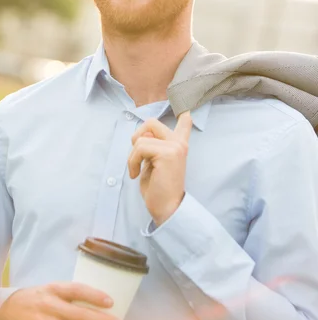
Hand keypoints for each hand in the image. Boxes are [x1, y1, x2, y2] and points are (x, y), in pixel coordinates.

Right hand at [0, 282, 121, 319]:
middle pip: (77, 314)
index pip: (76, 290)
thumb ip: (68, 294)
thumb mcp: (49, 289)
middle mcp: (48, 306)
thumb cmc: (35, 299)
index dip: (94, 295)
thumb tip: (97, 302)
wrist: (4, 312)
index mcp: (52, 289)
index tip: (110, 301)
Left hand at [128, 112, 191, 226]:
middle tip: (137, 154)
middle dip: (137, 135)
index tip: (187, 110)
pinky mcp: (167, 153)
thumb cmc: (158, 189)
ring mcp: (175, 147)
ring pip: (141, 138)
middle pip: (151, 122)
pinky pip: (139, 148)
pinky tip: (136, 174)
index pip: (185, 123)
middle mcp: (179, 143)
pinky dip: (132, 161)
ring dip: (132, 156)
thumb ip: (153, 146)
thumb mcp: (154, 162)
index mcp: (178, 145)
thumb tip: (144, 135)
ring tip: (136, 170)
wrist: (167, 209)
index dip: (183, 115)